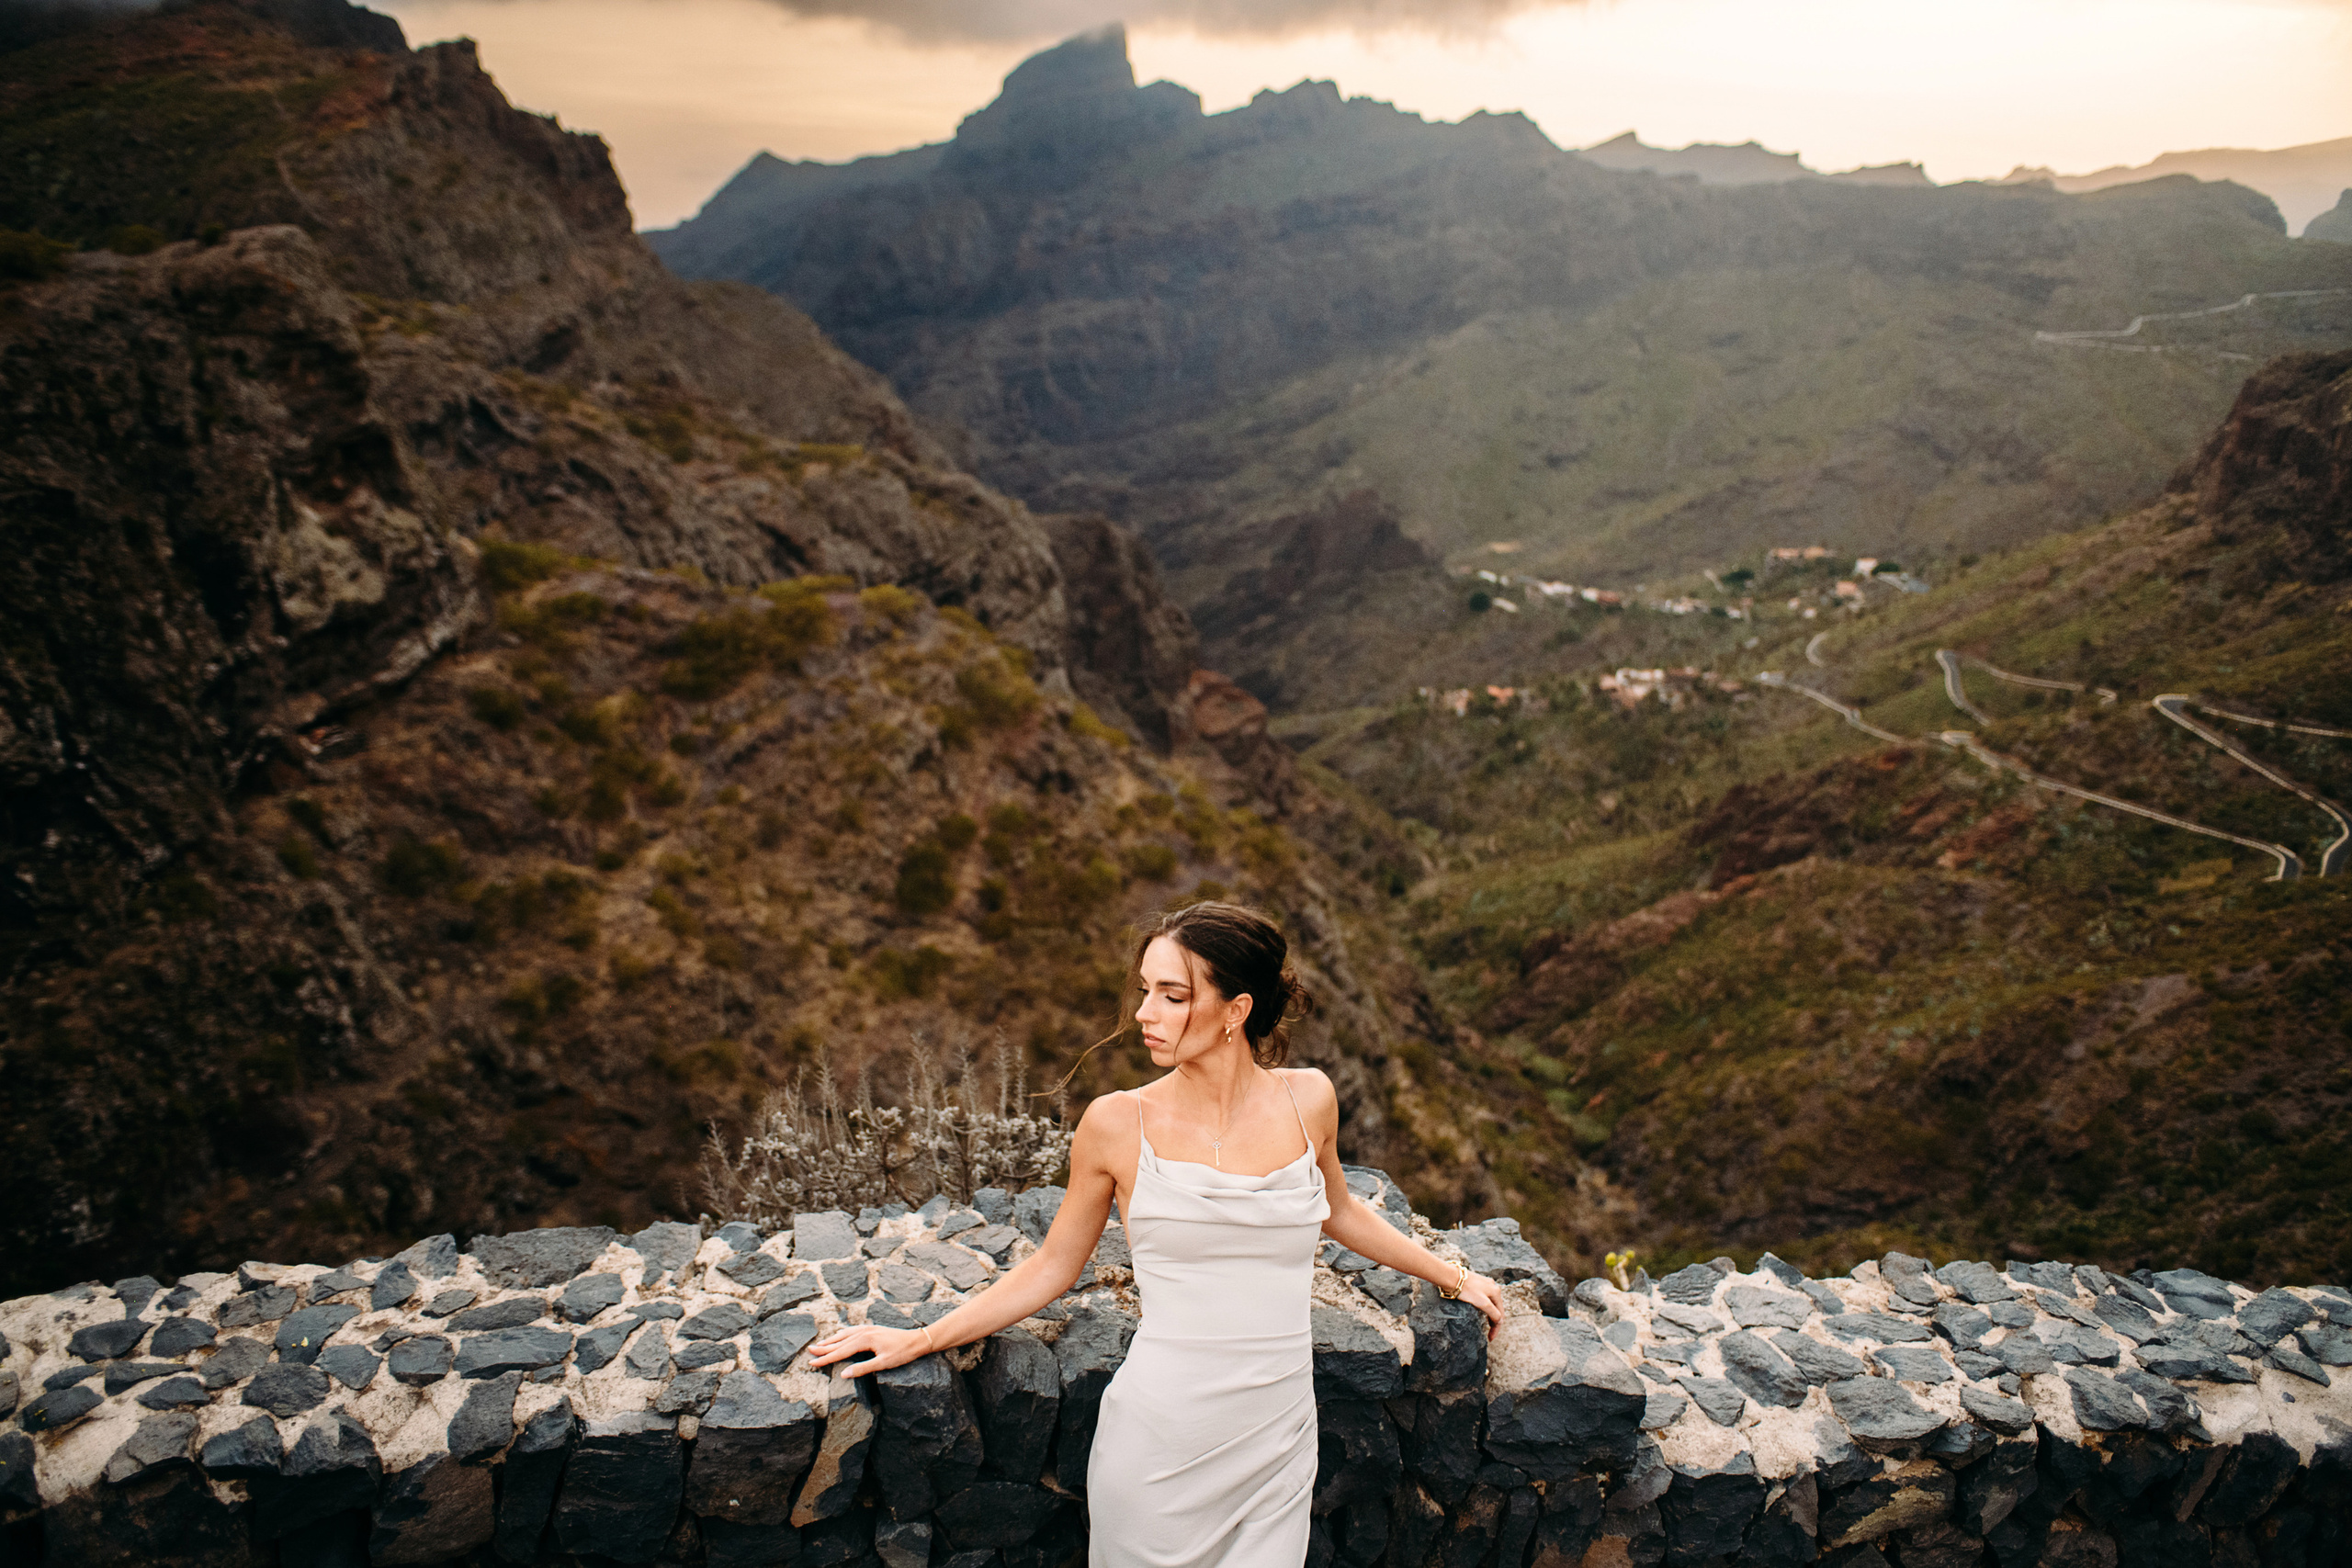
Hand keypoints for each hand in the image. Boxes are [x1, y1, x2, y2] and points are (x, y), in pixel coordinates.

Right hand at [806, 1322, 934, 1376]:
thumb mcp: (883, 1364)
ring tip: (820, 1345)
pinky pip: (852, 1331)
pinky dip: (842, 1334)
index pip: (841, 1351)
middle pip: (840, 1341)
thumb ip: (862, 1368)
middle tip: (809, 1352)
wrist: (917, 1340)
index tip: (812, 1362)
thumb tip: (843, 1374)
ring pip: (844, 1334)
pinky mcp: (872, 1329)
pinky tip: (840, 1336)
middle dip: (824, 1348)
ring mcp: (868, 1328)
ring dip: (831, 1340)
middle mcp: (864, 1331)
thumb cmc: (902, 1353)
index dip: (826, 1358)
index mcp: (865, 1339)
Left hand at [1457, 1272, 1505, 1337]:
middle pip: (1497, 1308)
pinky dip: (1484, 1307)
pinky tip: (1480, 1311)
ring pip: (1491, 1303)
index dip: (1496, 1328)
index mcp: (1496, 1291)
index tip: (1491, 1338)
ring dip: (1490, 1315)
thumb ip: (1493, 1313)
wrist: (1451, 1277)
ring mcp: (1484, 1284)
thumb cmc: (1466, 1289)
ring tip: (1486, 1325)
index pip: (1500, 1314)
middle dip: (1494, 1322)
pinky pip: (1484, 1298)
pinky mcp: (1476, 1284)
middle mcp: (1492, 1286)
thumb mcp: (1483, 1303)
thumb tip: (1500, 1321)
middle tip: (1489, 1334)